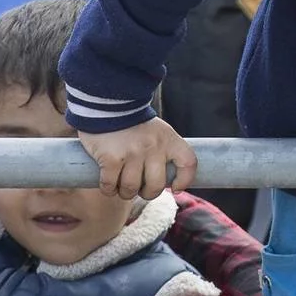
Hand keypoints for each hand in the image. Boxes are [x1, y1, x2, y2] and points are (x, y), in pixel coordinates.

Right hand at [79, 119, 194, 201]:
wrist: (107, 102)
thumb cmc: (132, 122)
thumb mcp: (156, 131)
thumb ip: (162, 150)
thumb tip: (166, 180)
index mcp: (168, 139)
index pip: (188, 163)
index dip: (185, 180)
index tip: (176, 187)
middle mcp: (153, 147)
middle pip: (156, 185)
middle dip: (147, 193)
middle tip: (139, 189)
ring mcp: (132, 153)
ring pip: (131, 188)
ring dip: (125, 192)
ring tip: (120, 186)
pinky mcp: (111, 158)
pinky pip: (110, 185)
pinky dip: (108, 189)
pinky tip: (106, 184)